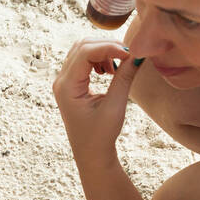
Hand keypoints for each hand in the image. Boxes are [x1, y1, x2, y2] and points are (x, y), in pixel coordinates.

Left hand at [52, 39, 140, 167]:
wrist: (91, 153)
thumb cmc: (101, 135)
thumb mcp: (115, 106)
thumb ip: (124, 78)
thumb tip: (138, 53)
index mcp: (66, 87)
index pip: (86, 52)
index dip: (109, 47)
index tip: (130, 53)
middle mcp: (61, 81)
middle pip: (82, 45)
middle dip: (107, 46)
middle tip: (127, 57)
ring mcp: (64, 81)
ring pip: (83, 49)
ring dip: (103, 51)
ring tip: (117, 69)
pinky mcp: (71, 83)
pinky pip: (83, 59)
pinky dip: (99, 58)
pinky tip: (110, 72)